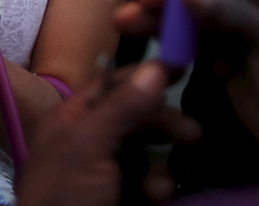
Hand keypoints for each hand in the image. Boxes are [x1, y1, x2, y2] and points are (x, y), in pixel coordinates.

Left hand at [18, 61, 197, 205]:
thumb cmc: (65, 191)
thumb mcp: (89, 143)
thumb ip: (122, 106)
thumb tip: (157, 66)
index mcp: (71, 118)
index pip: (109, 83)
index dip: (142, 74)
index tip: (181, 67)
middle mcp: (89, 139)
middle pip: (134, 118)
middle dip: (163, 124)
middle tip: (194, 134)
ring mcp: (106, 171)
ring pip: (147, 153)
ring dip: (161, 165)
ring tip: (161, 184)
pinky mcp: (123, 196)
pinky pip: (149, 182)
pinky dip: (157, 187)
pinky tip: (158, 197)